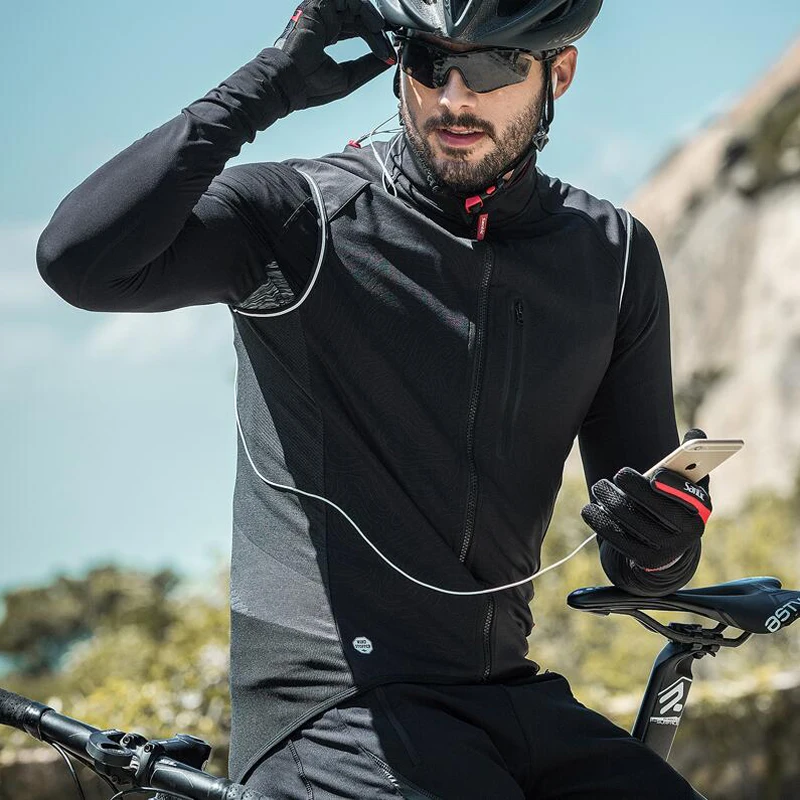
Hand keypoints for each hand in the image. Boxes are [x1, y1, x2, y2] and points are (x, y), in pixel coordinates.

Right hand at [275, 0, 395, 108]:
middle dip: (377, 30)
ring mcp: (320, 12)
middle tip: (388, 45)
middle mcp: (324, 21)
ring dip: (372, 19)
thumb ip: (368, 66)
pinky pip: (347, 0)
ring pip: (354, 6)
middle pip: (358, 16)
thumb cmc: (312, 87)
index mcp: (327, 35)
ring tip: (381, 34)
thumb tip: (389, 60)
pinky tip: (374, 27)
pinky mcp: (318, 6)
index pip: (356, 27)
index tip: (388, 54)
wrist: (291, 83)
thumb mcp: (349, 77)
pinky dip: (364, 11)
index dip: (374, 38)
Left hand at [580, 431, 712, 570]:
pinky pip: (619, 540)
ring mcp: (666, 550)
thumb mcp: (687, 484)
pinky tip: (589, 510)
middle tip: (618, 474)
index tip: (655, 476)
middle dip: (636, 489)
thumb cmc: (673, 503)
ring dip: (613, 502)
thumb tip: (695, 434)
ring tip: (599, 487)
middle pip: (658, 510)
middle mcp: (688, 533)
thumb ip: (690, 458)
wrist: (668, 548)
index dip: (674, 487)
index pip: (690, 498)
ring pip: (635, 523)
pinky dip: (602, 523)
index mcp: (700, 510)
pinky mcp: (645, 560)